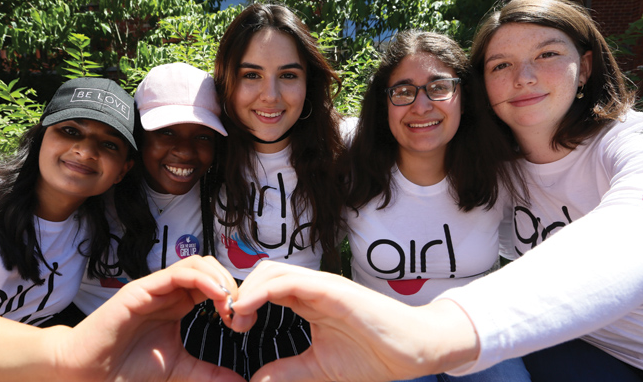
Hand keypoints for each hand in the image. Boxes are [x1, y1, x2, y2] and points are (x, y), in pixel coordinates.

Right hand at [47, 255, 243, 381]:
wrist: (88, 373)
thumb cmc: (127, 368)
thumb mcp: (178, 371)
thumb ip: (207, 374)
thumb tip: (239, 380)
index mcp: (179, 304)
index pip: (214, 284)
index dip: (234, 297)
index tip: (242, 322)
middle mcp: (169, 292)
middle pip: (210, 268)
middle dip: (231, 284)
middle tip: (239, 312)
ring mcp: (155, 288)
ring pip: (197, 263)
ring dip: (219, 278)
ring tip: (229, 303)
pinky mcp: (141, 289)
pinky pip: (177, 273)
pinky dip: (202, 279)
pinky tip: (215, 296)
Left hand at [230, 261, 478, 381]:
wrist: (413, 351)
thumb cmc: (373, 354)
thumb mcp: (318, 367)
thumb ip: (287, 371)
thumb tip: (255, 381)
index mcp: (308, 301)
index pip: (265, 287)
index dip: (242, 302)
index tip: (231, 326)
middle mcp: (313, 288)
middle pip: (263, 273)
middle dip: (239, 292)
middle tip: (229, 322)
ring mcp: (323, 286)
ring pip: (272, 271)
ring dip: (246, 290)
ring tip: (236, 317)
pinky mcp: (334, 289)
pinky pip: (291, 280)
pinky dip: (264, 290)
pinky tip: (249, 309)